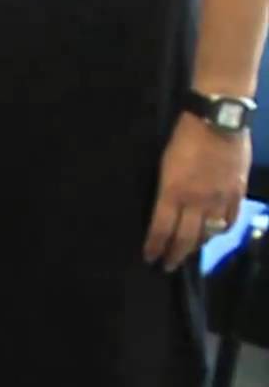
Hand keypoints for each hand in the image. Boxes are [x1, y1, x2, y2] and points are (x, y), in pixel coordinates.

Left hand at [143, 113, 252, 271]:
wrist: (218, 120)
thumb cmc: (184, 135)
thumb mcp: (165, 162)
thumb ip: (166, 187)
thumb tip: (163, 205)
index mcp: (173, 191)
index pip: (161, 228)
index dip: (155, 246)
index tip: (149, 258)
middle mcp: (196, 200)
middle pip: (185, 237)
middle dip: (174, 254)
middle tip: (167, 266)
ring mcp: (219, 198)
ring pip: (208, 232)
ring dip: (197, 245)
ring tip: (188, 252)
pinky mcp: (237, 192)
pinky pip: (229, 220)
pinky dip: (220, 230)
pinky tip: (214, 233)